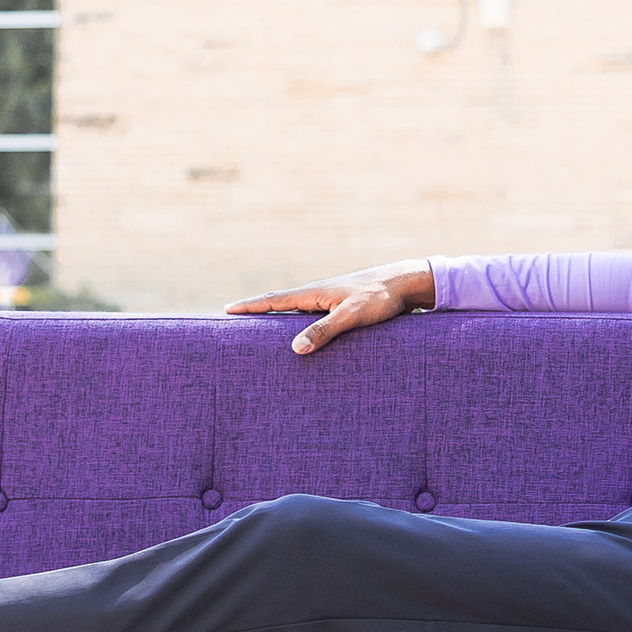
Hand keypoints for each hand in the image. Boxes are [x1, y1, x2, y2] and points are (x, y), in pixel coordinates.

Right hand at [226, 261, 434, 355]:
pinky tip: (299, 331)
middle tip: (233, 317)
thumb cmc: (379, 298)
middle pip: (279, 303)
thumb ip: (324, 331)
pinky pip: (311, 314)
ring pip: (295, 309)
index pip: (273, 300)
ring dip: (275, 315)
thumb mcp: (351, 316)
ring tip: (258, 326)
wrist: (405, 282)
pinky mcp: (341, 305)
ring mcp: (329, 299)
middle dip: (256, 310)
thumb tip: (294, 349)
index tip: (226, 310)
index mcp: (314, 293)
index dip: (250, 306)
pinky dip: (297, 321)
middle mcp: (317, 294)